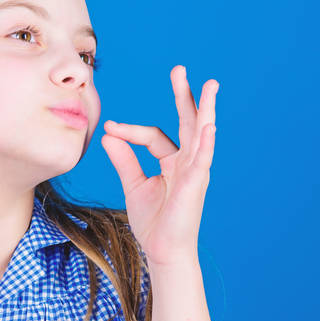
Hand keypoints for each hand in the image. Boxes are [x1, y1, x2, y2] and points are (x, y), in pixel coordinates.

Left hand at [100, 65, 216, 266]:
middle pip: (187, 122)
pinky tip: (208, 126)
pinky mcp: (196, 184)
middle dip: (184, 96)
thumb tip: (109, 134)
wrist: (163, 251)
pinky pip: (202, 159)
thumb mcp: (133, 184)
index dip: (130, 130)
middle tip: (179, 69)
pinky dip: (205, 142)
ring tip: (210, 85)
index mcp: (173, 161)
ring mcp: (195, 171)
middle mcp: (187, 162)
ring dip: (205, 109)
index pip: (153, 135)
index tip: (110, 128)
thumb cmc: (153, 222)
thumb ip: (124, 159)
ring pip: (201, 133)